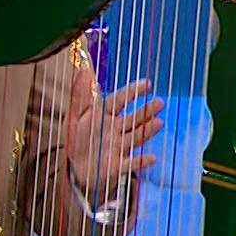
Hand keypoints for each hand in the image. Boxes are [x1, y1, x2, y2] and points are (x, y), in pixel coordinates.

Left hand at [63, 75, 163, 200]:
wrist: (76, 166)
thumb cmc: (78, 137)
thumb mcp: (75, 115)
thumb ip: (79, 94)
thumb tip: (83, 69)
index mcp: (106, 115)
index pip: (121, 100)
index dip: (133, 92)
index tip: (148, 84)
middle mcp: (116, 129)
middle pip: (133, 119)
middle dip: (146, 111)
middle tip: (160, 103)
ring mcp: (119, 147)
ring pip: (135, 137)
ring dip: (147, 131)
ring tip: (159, 123)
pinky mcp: (118, 165)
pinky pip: (130, 163)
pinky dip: (141, 162)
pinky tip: (152, 158)